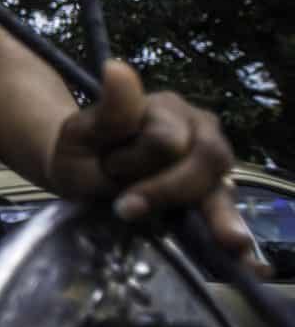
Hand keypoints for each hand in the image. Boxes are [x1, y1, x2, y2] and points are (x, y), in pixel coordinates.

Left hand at [48, 60, 263, 272]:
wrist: (81, 175)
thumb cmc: (80, 151)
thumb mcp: (80, 132)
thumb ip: (108, 111)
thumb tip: (116, 68)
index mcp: (163, 107)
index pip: (166, 140)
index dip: (137, 162)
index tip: (109, 173)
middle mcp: (196, 126)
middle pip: (206, 159)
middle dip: (167, 189)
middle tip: (125, 207)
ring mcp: (208, 158)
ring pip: (221, 185)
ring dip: (212, 215)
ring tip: (226, 243)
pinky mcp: (212, 190)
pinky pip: (226, 210)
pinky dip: (232, 230)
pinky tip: (245, 258)